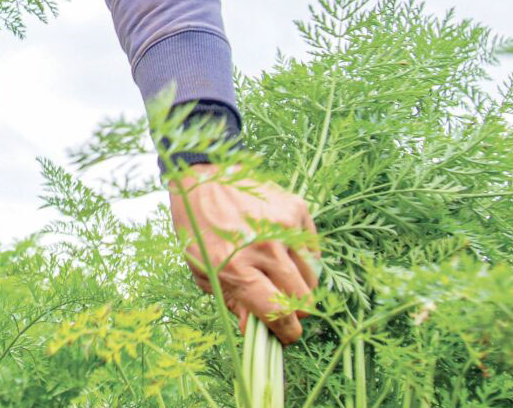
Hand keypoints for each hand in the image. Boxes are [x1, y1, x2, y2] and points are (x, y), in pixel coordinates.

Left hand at [169, 163, 318, 343]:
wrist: (205, 178)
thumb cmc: (200, 229)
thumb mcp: (203, 272)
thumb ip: (233, 302)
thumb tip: (255, 330)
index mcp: (235, 267)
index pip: (277, 312)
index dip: (287, 332)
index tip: (286, 335)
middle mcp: (264, 247)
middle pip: (303, 299)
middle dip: (296, 313)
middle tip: (283, 308)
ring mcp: (285, 227)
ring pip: (312, 276)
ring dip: (299, 285)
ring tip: (277, 275)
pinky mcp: (297, 209)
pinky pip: (312, 249)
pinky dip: (301, 258)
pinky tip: (280, 249)